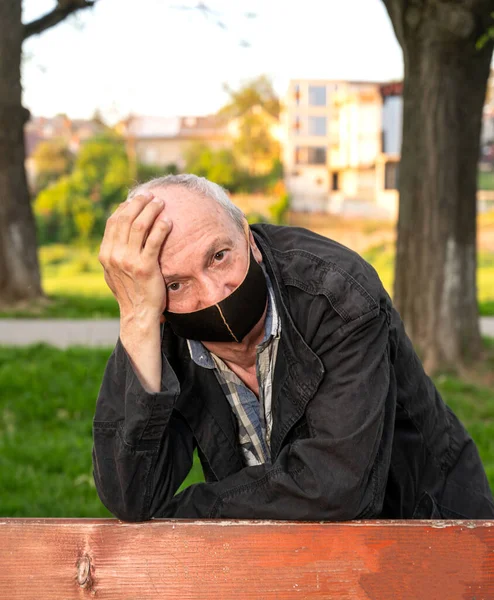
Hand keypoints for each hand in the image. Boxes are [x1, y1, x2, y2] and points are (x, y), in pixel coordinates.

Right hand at [99, 191, 171, 323]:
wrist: (138, 313)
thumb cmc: (130, 291)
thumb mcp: (114, 271)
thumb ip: (115, 252)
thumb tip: (120, 232)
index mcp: (105, 254)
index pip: (113, 222)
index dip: (125, 208)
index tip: (136, 200)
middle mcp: (114, 255)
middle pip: (125, 219)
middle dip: (139, 203)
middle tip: (150, 196)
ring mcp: (129, 261)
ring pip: (139, 226)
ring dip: (151, 210)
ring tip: (161, 203)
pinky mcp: (145, 267)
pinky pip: (154, 241)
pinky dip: (161, 228)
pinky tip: (167, 220)